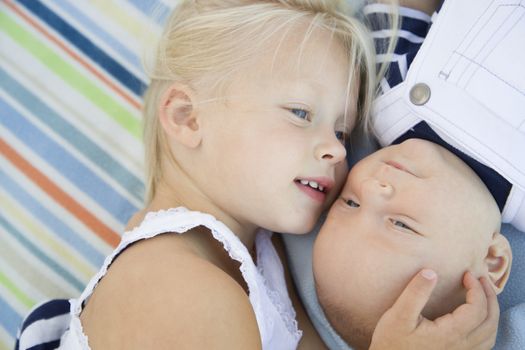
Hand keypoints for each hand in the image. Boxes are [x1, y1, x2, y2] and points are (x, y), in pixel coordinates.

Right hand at [369, 269, 498, 349]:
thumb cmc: (392, 341)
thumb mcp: (399, 314)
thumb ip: (416, 293)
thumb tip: (431, 272)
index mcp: (450, 333)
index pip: (476, 308)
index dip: (476, 288)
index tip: (466, 274)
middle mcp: (461, 346)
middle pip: (489, 320)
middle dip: (489, 297)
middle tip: (481, 280)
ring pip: (490, 335)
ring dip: (491, 313)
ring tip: (483, 297)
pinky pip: (483, 345)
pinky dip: (487, 329)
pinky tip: (477, 321)